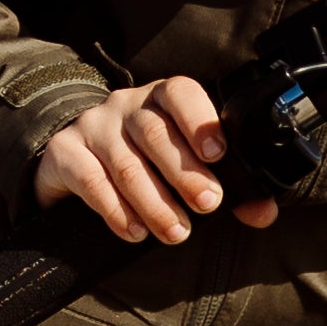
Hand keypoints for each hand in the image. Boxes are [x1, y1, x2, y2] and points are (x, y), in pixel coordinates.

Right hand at [36, 76, 279, 244]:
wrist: (75, 162)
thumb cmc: (143, 161)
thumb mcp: (183, 164)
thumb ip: (225, 185)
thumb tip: (262, 212)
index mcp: (161, 98)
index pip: (180, 93)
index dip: (200, 121)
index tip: (218, 154)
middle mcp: (125, 105)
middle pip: (155, 133)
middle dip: (185, 173)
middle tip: (208, 205)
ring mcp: (92, 126)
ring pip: (126, 164)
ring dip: (155, 203)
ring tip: (177, 232)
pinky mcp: (64, 152)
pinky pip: (90, 181)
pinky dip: (116, 211)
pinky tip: (135, 232)